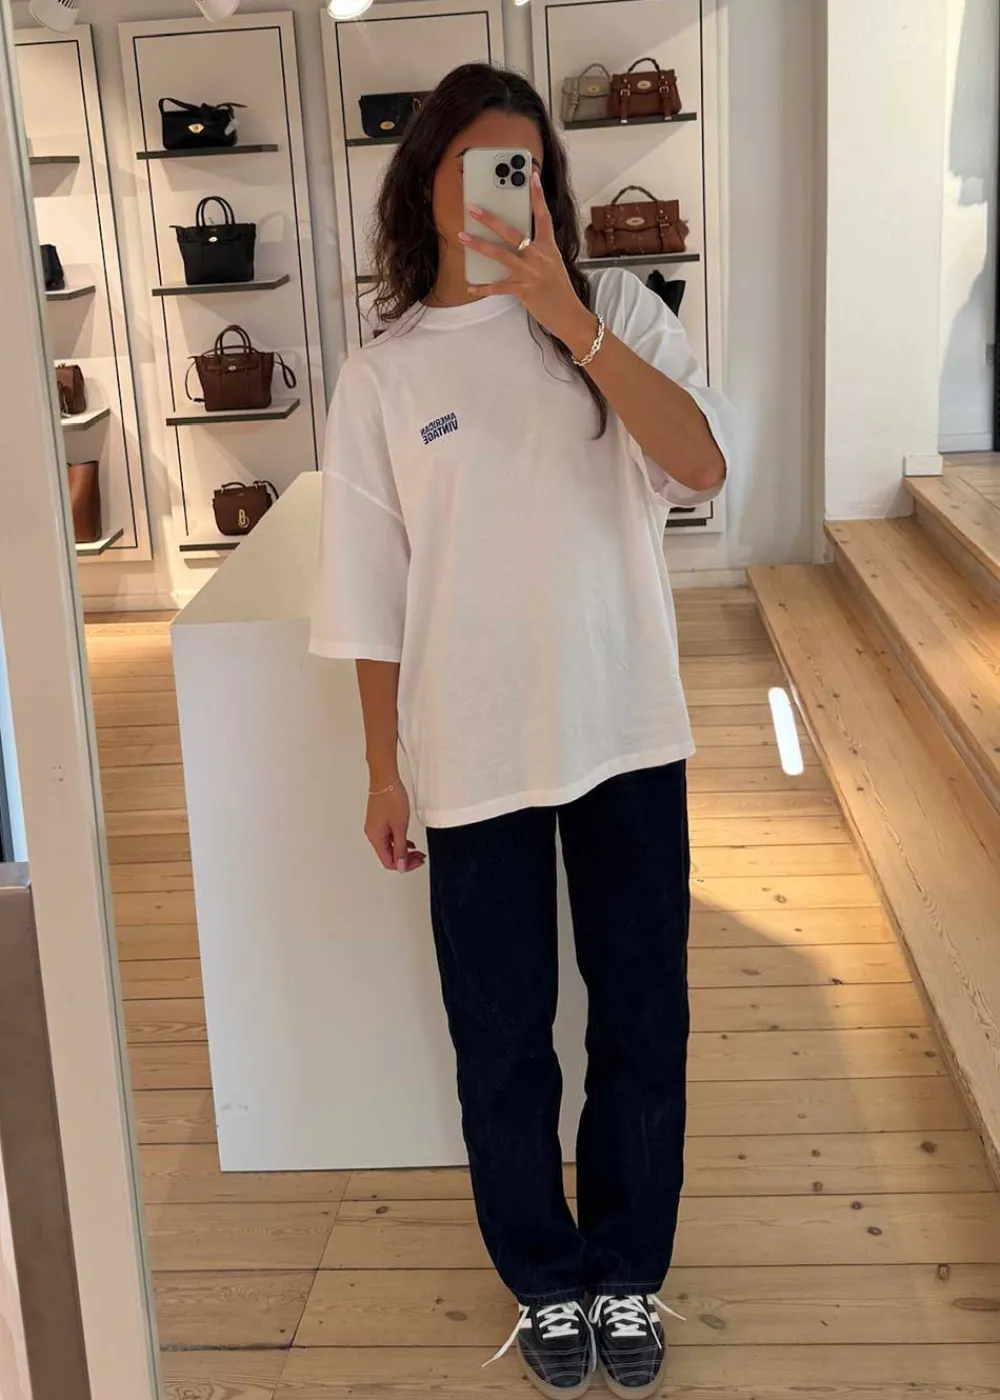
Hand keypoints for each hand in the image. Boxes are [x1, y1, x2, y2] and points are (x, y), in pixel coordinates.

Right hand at [365, 782, 425, 873]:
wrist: (385, 780)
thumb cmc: (390, 798)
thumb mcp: (400, 826)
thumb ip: (401, 848)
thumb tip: (401, 865)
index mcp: (376, 838)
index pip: (389, 862)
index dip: (404, 865)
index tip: (417, 861)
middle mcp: (373, 835)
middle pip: (389, 856)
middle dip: (405, 859)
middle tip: (419, 857)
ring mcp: (376, 828)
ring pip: (390, 847)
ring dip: (404, 851)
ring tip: (417, 851)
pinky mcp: (379, 821)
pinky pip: (389, 838)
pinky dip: (400, 842)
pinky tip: (408, 842)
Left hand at [459, 171, 596, 356]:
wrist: (569, 314)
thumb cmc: (559, 289)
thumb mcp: (552, 264)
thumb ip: (536, 251)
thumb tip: (515, 242)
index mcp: (549, 247)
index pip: (543, 216)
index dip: (538, 195)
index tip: (532, 176)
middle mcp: (539, 256)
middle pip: (512, 232)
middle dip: (490, 219)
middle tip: (473, 207)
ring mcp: (530, 272)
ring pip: (500, 255)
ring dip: (479, 245)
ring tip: (463, 236)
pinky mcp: (523, 290)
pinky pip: (498, 287)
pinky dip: (484, 287)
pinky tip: (470, 287)